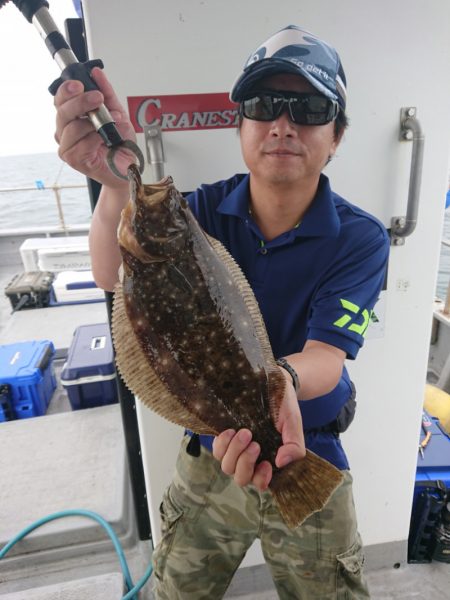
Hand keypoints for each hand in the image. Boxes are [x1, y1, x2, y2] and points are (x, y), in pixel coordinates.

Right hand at [54, 67, 136, 187]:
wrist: (129, 168)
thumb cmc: (120, 145)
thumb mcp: (117, 113)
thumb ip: (107, 93)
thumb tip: (96, 72)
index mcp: (72, 117)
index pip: (61, 99)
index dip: (67, 90)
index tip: (80, 84)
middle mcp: (66, 131)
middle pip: (62, 111)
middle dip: (80, 102)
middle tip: (98, 98)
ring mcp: (68, 146)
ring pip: (71, 128)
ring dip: (93, 123)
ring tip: (110, 124)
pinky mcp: (74, 160)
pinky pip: (80, 145)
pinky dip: (95, 139)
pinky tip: (105, 140)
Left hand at [212, 375, 305, 490]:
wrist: (272, 383)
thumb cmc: (284, 406)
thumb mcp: (293, 423)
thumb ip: (294, 445)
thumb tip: (280, 462)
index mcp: (270, 460)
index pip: (261, 483)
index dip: (261, 479)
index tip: (267, 463)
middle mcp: (252, 458)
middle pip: (241, 478)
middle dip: (246, 463)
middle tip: (255, 442)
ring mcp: (237, 449)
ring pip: (227, 466)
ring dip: (234, 452)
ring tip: (245, 432)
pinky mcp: (226, 437)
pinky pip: (217, 451)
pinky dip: (222, 443)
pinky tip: (231, 430)